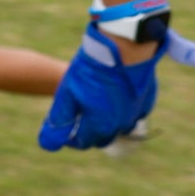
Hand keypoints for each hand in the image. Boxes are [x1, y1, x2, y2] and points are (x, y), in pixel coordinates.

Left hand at [38, 26, 157, 149]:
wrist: (123, 49)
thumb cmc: (91, 72)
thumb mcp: (68, 95)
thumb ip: (60, 121)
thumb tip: (48, 145)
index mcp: (100, 126)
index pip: (82, 142)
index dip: (70, 137)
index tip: (63, 126)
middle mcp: (121, 125)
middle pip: (102, 138)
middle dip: (88, 131)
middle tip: (78, 116)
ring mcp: (137, 114)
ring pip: (119, 128)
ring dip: (106, 123)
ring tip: (94, 105)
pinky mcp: (146, 102)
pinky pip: (132, 114)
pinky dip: (121, 112)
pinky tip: (112, 97)